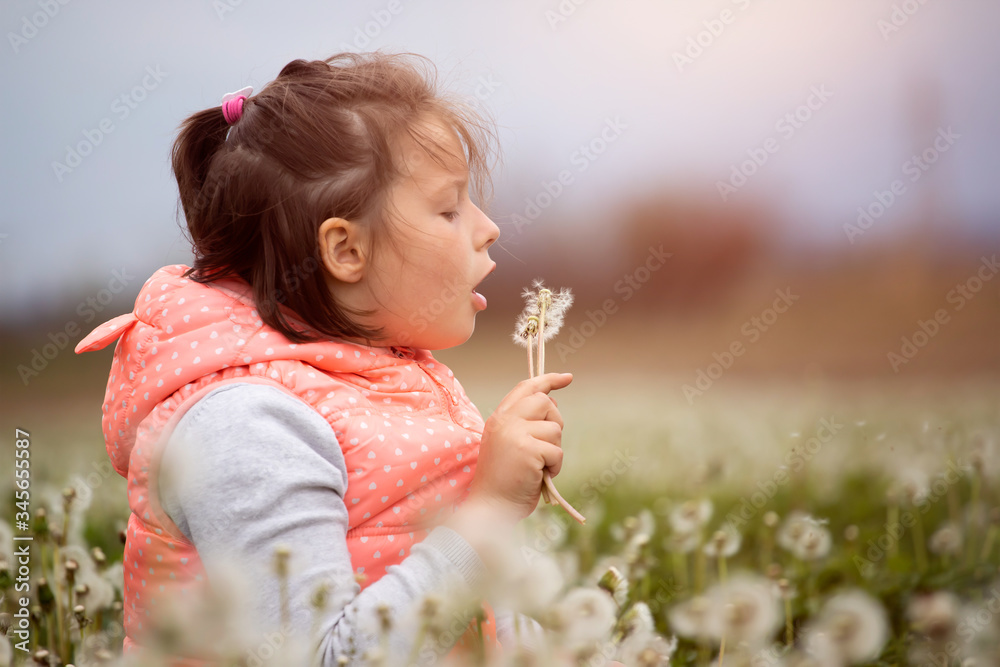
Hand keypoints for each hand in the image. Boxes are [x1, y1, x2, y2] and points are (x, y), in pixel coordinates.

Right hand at [468, 372, 571, 519]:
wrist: (491, 506)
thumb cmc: (505, 480)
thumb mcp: (510, 443)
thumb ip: (526, 422)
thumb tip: (552, 403)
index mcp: (499, 418)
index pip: (526, 388)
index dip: (548, 380)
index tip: (567, 378)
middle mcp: (505, 421)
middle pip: (544, 402)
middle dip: (554, 422)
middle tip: (546, 445)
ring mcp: (515, 433)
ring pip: (555, 429)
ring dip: (554, 450)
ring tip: (537, 466)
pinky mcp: (527, 449)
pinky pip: (557, 450)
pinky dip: (555, 466)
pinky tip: (540, 475)